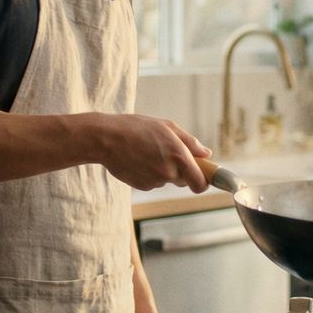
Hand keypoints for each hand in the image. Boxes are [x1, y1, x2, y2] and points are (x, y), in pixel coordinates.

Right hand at [93, 113, 210, 191]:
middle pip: (184, 181)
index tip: (202, 176)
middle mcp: (168, 173)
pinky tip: (138, 158)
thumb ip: (190, 142)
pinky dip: (149, 173)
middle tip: (168, 152)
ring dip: (163, 169)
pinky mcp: (141, 186)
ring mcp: (154, 181)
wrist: (105, 139)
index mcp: (179, 157)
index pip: (200, 184)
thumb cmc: (136, 128)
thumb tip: (206, 154)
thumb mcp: (167, 127)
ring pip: (167, 179)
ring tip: (147, 151)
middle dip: (181, 170)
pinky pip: (153, 181)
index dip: (204, 182)